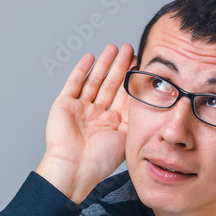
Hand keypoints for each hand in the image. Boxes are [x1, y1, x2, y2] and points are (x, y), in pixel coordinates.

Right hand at [35, 43, 135, 202]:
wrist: (75, 167)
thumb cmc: (100, 160)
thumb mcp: (127, 137)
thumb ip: (136, 118)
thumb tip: (151, 102)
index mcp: (112, 123)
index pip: (124, 95)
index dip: (132, 78)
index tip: (140, 63)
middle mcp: (97, 114)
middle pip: (110, 84)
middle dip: (120, 66)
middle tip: (128, 48)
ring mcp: (80, 108)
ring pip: (94, 80)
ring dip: (104, 64)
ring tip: (113, 48)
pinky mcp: (64, 104)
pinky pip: (74, 83)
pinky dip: (82, 70)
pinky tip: (90, 57)